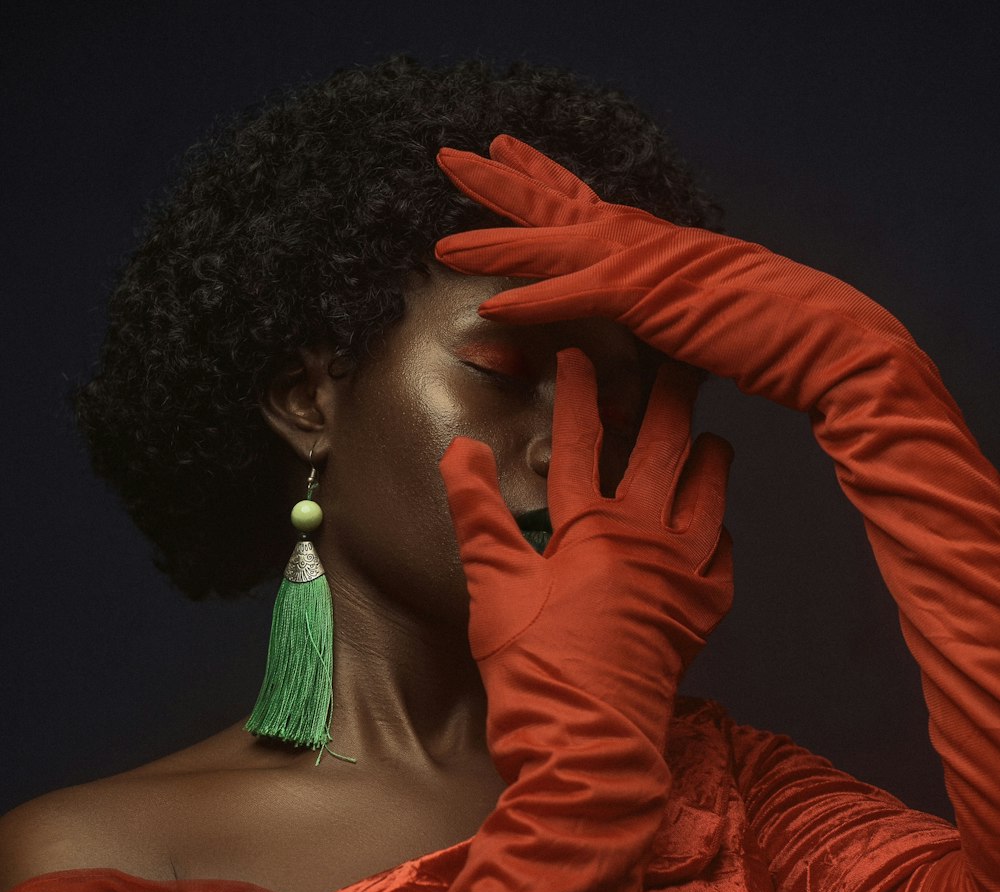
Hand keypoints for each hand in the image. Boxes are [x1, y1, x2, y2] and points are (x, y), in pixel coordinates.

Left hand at [436, 134, 921, 412]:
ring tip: (444, 243)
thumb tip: (643, 330)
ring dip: (495, 242)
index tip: (505, 154)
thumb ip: (664, 316)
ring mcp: (645, 262)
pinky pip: (575, 294)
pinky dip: (532, 298)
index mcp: (657, 242)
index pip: (587, 203)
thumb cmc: (775, 335)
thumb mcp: (704, 319)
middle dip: (499, 183)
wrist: (823, 336)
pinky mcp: (650, 296)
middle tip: (451, 159)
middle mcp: (644, 239)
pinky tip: (490, 301)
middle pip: (557, 202)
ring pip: (553, 243)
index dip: (542, 179)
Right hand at [439, 346, 732, 763]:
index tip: (580, 353)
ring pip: (708, 496)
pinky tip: (714, 525)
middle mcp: (649, 540)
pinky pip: (723, 555)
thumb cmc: (535, 670)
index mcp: (592, 530)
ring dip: (707, 459)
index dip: (580, 394)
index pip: (582, 444)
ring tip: (709, 435)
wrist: (589, 743)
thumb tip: (459, 449)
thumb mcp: (493, 589)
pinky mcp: (704, 613)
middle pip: (664, 451)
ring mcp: (684, 576)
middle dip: (670, 400)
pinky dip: (718, 531)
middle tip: (682, 362)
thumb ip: (479, 515)